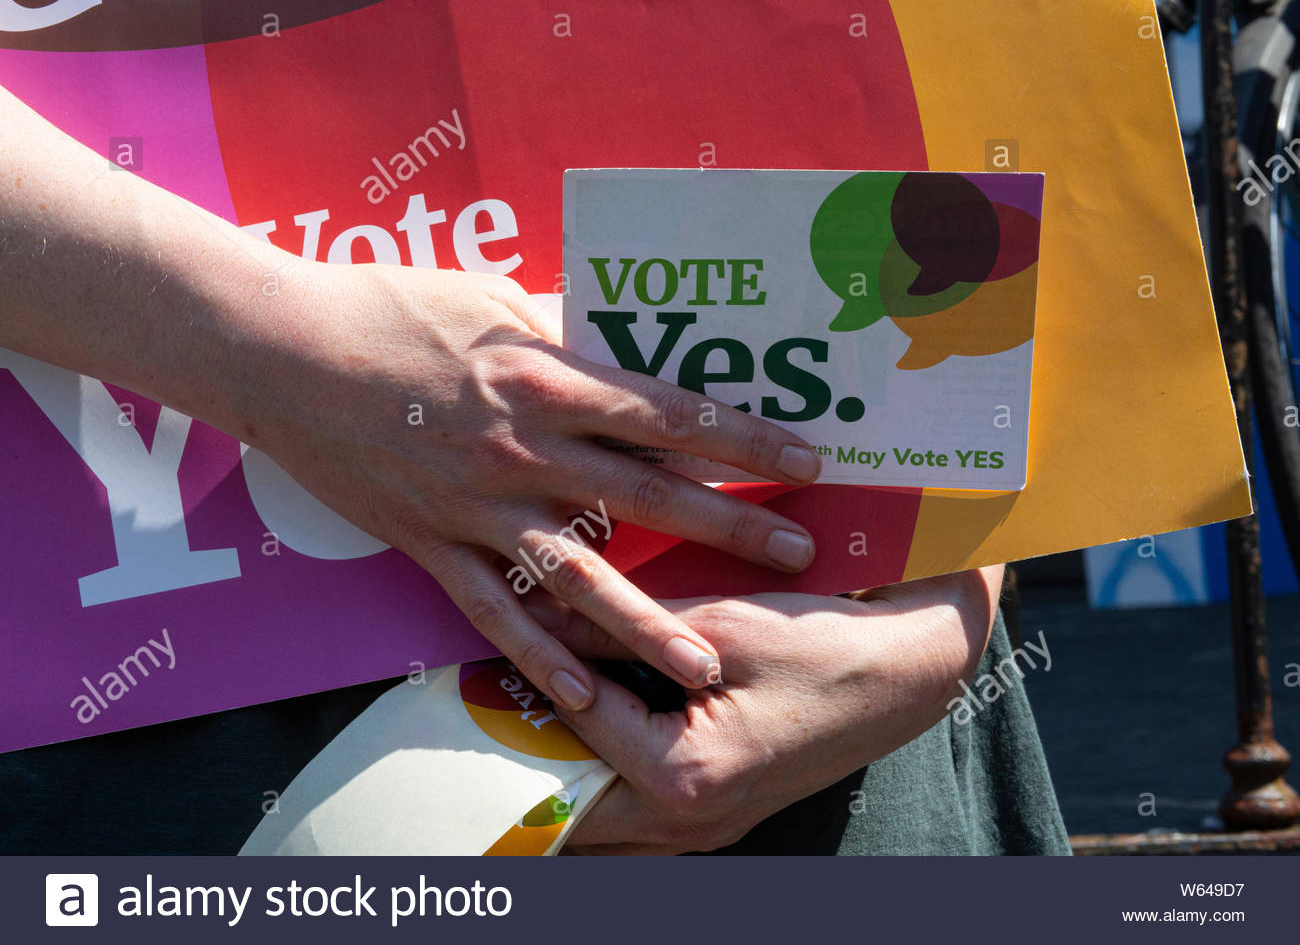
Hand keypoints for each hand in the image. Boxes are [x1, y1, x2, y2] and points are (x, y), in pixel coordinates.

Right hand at [0, 85, 822, 711]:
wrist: (283, 352)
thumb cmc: (390, 307)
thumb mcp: (492, 297)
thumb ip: (564, 333)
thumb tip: (623, 347)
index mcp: (546, 378)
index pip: (670, 415)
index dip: (747, 438)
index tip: (808, 458)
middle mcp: (524, 449)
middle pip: (649, 496)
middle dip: (732, 526)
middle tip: (800, 555)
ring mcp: (477, 505)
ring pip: (580, 574)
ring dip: (648, 621)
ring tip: (705, 663)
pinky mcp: (430, 543)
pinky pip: (493, 608)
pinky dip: (537, 651)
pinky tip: (583, 690)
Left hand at [543, 566, 1001, 852]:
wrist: (909, 675)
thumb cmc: (824, 645)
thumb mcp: (719, 623)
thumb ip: (625, 625)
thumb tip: (547, 612)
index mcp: (685, 777)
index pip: (576, 718)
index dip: (536, 664)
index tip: (499, 628)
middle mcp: (689, 822)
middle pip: (569, 794)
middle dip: (527, 740)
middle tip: (488, 691)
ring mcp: (704, 829)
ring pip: (596, 816)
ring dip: (559, 764)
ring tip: (526, 709)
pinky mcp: (716, 814)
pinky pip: (632, 813)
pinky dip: (600, 775)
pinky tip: (588, 729)